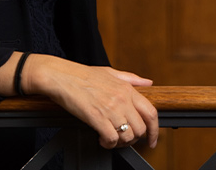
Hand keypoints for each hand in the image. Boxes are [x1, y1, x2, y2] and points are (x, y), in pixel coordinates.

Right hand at [12, 53, 158, 148]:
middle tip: (123, 139)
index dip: (155, 131)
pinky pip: (111, 139)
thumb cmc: (82, 74)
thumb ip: (131, 79)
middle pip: (140, 129)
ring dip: (120, 143)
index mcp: (127, 89)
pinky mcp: (96, 117)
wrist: (60, 76)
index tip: (152, 140)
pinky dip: (108, 144)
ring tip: (111, 139)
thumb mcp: (110, 72)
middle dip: (134, 139)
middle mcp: (121, 99)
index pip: (151, 113)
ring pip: (127, 136)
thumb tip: (148, 83)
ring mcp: (110, 108)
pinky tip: (101, 139)